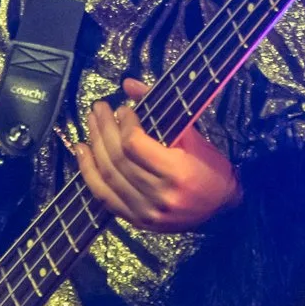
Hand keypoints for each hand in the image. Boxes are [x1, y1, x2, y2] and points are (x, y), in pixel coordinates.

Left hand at [73, 78, 241, 232]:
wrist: (221, 210)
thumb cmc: (210, 168)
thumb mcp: (192, 135)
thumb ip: (162, 108)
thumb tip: (128, 84)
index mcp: (176, 173)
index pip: (134, 145)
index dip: (124, 123)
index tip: (122, 109)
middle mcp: (159, 196)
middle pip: (118, 159)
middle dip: (103, 129)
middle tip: (99, 108)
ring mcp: (145, 213)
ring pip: (108, 176)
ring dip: (94, 146)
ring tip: (90, 123)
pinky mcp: (136, 222)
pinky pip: (104, 197)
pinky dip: (89, 173)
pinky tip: (82, 152)